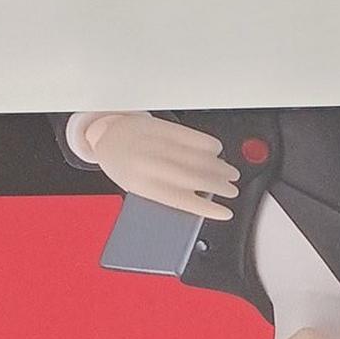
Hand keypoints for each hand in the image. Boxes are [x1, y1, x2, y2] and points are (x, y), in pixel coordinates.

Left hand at [83, 112, 238, 219]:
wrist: (107, 137)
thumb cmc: (126, 168)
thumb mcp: (140, 189)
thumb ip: (165, 196)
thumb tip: (197, 204)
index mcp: (143, 185)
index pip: (182, 200)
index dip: (207, 208)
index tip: (224, 212)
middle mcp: (151, 163)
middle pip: (194, 177)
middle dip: (219, 185)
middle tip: (231, 190)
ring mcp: (157, 143)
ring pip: (195, 156)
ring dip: (218, 166)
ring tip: (230, 173)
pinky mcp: (162, 126)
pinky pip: (190, 135)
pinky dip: (208, 144)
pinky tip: (216, 151)